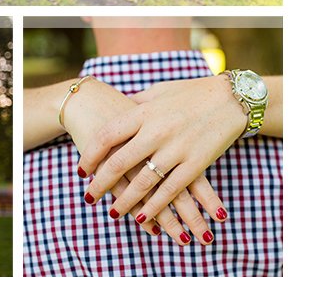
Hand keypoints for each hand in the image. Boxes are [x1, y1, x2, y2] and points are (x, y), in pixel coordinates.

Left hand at [77, 75, 240, 226]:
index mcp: (143, 112)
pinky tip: (144, 218)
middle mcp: (156, 131)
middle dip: (102, 183)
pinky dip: (156, 206)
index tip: (82, 170)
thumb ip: (134, 105)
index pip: (107, 136)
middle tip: (89, 197)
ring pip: (144, 182)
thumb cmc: (188, 93)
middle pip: (120, 162)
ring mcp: (176, 149)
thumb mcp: (156, 92)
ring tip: (112, 212)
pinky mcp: (196, 164)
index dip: (91, 155)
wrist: (228, 98)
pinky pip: (171, 190)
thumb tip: (115, 113)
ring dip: (126, 200)